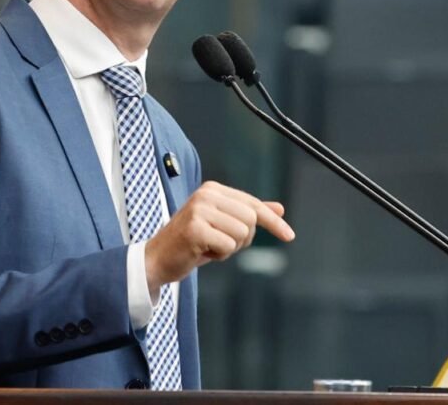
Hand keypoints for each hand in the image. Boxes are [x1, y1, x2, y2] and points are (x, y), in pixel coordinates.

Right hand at [144, 180, 294, 290]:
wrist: (157, 258)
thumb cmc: (192, 242)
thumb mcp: (223, 224)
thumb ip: (249, 214)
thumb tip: (279, 208)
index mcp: (213, 189)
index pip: (253, 204)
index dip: (273, 222)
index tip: (289, 235)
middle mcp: (206, 194)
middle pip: (251, 220)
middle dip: (242, 239)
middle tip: (221, 244)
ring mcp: (199, 210)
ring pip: (242, 234)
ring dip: (230, 248)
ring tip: (209, 246)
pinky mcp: (194, 229)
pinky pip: (228, 246)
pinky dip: (219, 256)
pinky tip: (201, 252)